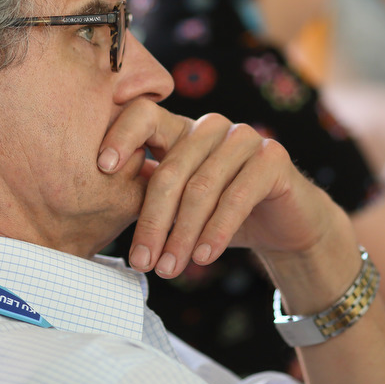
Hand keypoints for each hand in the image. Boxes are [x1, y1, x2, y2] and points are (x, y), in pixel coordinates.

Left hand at [96, 100, 341, 277]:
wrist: (284, 227)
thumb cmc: (222, 216)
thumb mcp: (180, 208)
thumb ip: (149, 200)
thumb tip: (100, 213)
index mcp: (181, 129)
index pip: (144, 114)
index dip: (122, 136)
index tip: (102, 168)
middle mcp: (211, 126)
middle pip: (171, 169)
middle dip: (153, 221)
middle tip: (141, 262)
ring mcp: (243, 137)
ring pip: (201, 188)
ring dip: (182, 235)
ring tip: (169, 269)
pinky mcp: (272, 157)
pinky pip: (236, 197)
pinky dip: (216, 232)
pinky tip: (204, 258)